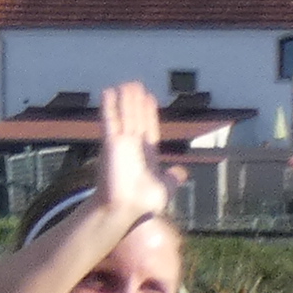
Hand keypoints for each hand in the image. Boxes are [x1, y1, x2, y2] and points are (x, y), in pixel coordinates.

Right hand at [93, 80, 175, 219]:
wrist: (126, 209)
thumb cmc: (143, 203)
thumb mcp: (166, 187)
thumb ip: (173, 178)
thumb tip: (183, 173)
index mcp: (146, 154)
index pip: (148, 127)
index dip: (148, 112)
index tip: (149, 98)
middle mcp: (133, 146)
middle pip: (135, 117)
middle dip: (136, 102)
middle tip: (136, 84)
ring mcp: (121, 143)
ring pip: (124, 115)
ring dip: (125, 99)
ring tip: (127, 83)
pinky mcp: (110, 143)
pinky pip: (109, 120)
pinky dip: (109, 106)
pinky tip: (108, 92)